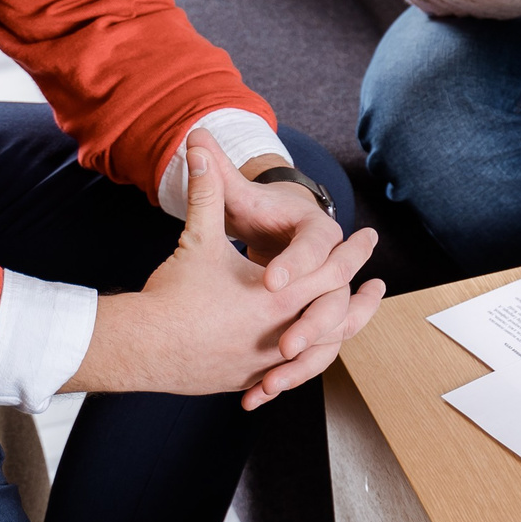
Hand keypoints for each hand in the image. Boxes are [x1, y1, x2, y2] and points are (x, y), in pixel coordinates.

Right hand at [65, 131, 384, 406]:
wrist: (140, 347)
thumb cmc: (173, 291)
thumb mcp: (197, 239)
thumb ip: (206, 190)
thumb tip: (197, 142)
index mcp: (277, 296)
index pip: (331, 270)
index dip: (352, 252)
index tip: (369, 238)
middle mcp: (279, 331)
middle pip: (337, 314)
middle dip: (361, 299)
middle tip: (380, 286)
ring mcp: (267, 361)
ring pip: (322, 351)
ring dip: (343, 333)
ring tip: (357, 320)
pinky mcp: (250, 379)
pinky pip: (293, 373)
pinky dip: (311, 362)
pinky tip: (320, 350)